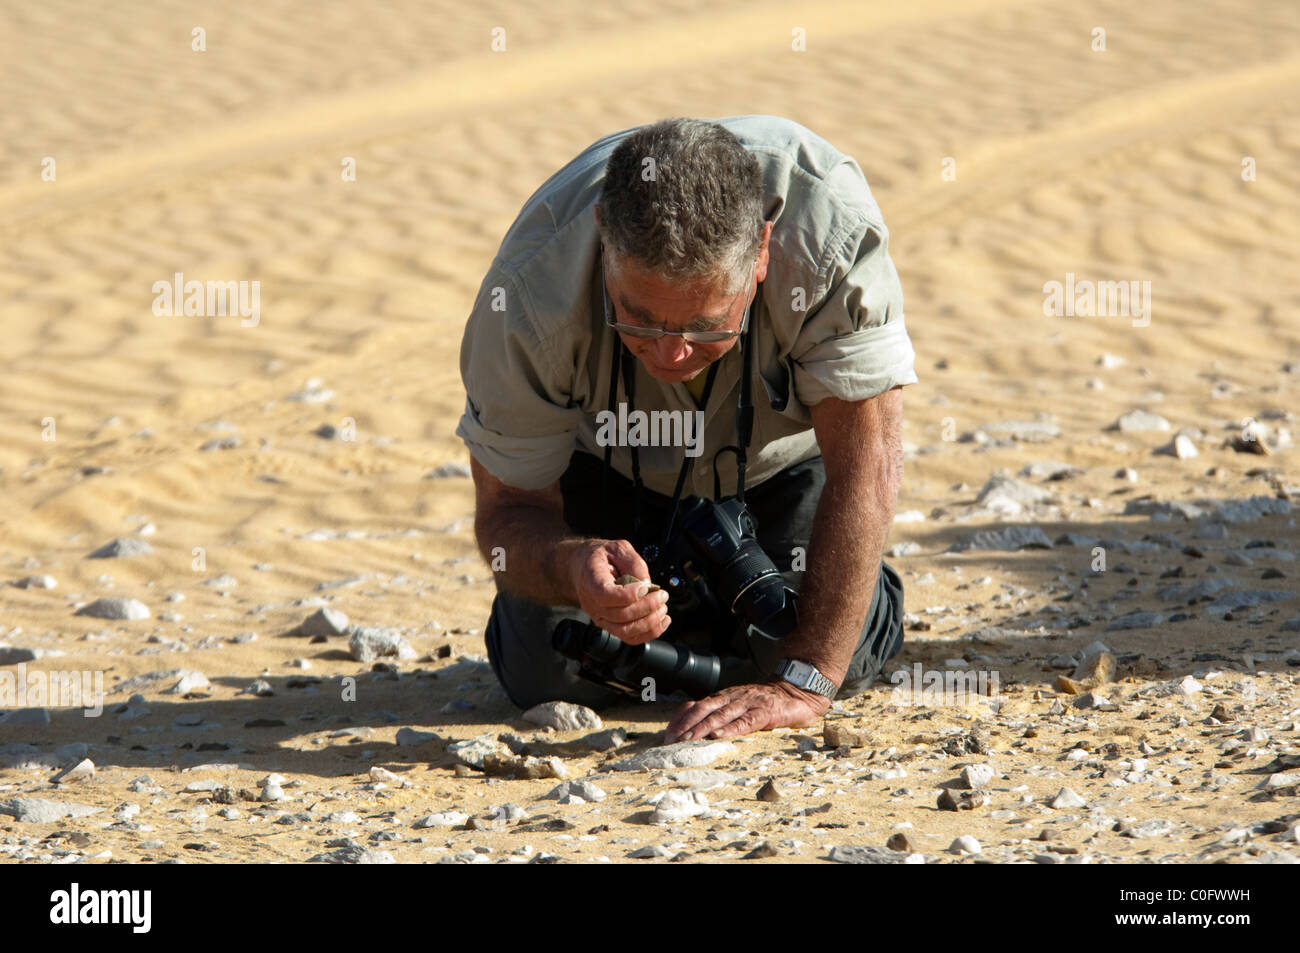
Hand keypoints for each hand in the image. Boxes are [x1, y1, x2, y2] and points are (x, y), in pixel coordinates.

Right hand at [568, 538, 670, 644]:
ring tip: (662, 608)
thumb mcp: (618, 548)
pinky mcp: (610, 626)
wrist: (583, 568)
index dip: (628, 594)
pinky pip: (629, 637)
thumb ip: (633, 564)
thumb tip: (648, 585)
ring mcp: (600, 618)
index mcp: (591, 581)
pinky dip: (649, 633)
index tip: (645, 587)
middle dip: (647, 607)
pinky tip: (661, 621)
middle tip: (662, 595)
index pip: (606, 595)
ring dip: (650, 622)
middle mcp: (593, 604)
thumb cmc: (600, 558)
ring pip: (625, 630)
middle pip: (620, 615)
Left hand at [664, 680, 830, 742]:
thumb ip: (722, 713)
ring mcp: (749, 703)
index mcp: (725, 697)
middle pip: (704, 709)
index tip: (668, 734)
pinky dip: (731, 729)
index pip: (697, 705)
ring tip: (689, 740)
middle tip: (672, 741)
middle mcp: (734, 697)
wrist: (797, 691)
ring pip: (721, 715)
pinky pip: (745, 721)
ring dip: (702, 728)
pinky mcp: (765, 712)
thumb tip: (698, 728)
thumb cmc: (767, 702)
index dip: (681, 719)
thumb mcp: (740, 705)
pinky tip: (719, 736)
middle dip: (686, 725)